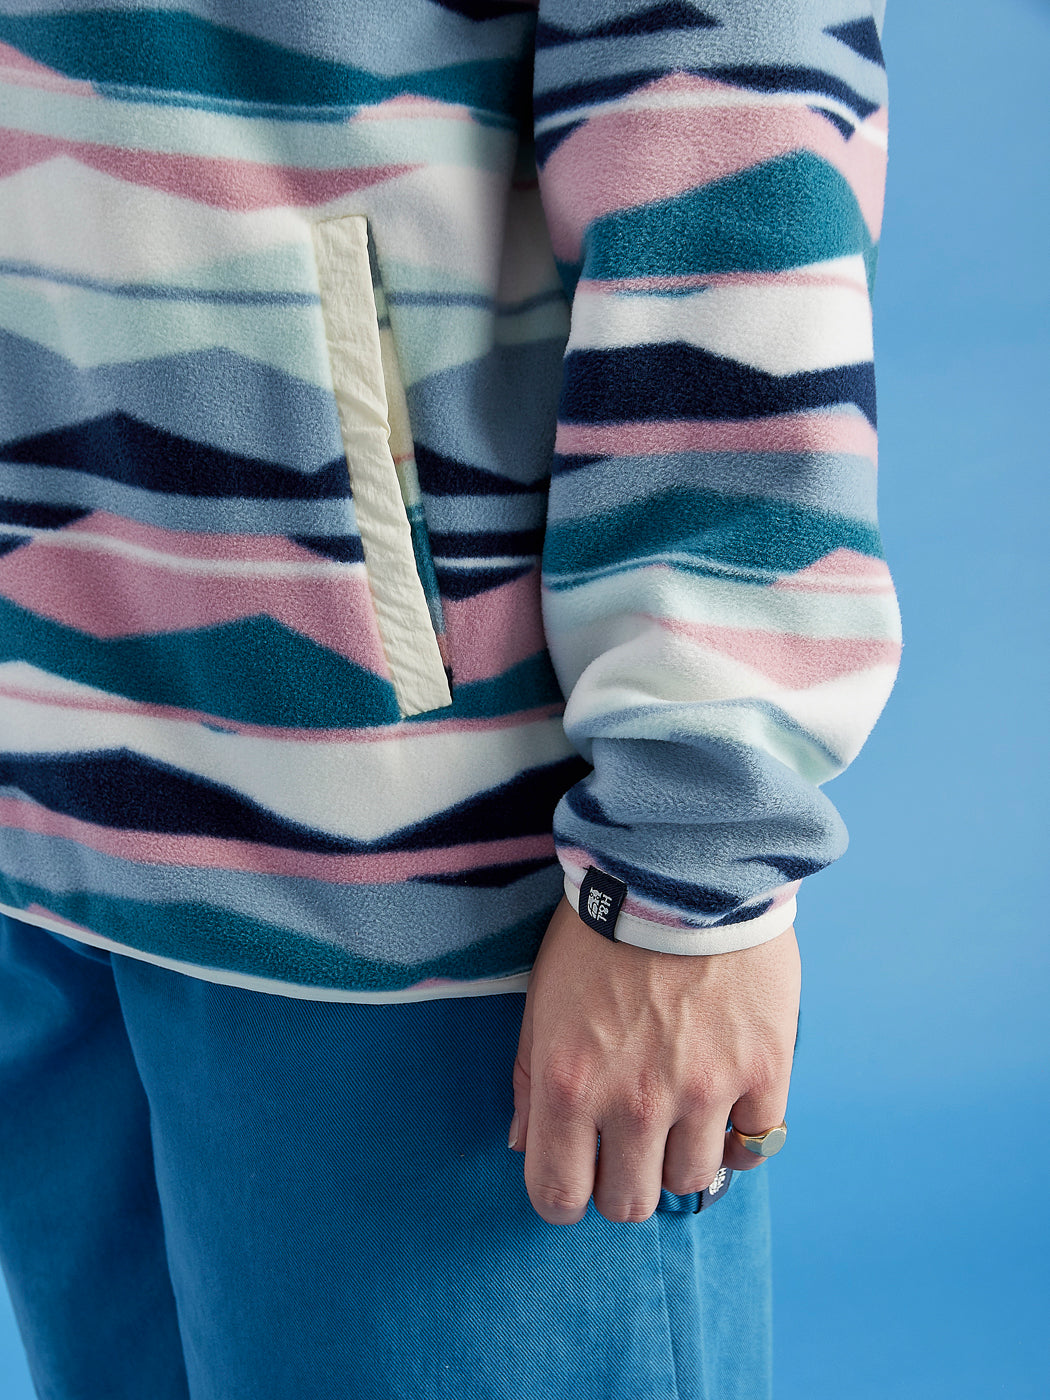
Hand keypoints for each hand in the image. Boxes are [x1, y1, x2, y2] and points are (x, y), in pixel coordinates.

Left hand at [508, 894, 799, 1224]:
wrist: (679, 870)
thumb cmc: (600, 932)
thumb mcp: (543, 1000)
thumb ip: (531, 1080)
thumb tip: (525, 1146)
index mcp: (570, 1085)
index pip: (559, 1197)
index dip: (564, 1196)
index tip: (578, 1175)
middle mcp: (635, 1101)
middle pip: (630, 1204)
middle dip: (623, 1181)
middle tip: (629, 1143)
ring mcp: (704, 1090)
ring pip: (691, 1182)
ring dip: (680, 1157)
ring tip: (679, 1111)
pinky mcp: (762, 1070)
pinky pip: (755, 1146)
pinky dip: (739, 1136)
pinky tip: (725, 1102)